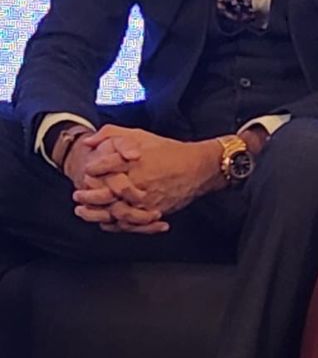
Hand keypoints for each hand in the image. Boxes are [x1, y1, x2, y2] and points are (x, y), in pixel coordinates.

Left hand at [72, 126, 224, 231]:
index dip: (92, 169)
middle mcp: (140, 180)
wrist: (199, 168)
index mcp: (135, 160)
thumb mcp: (140, 135)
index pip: (103, 166)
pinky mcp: (155, 211)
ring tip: (84, 211)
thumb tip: (88, 142)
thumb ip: (112, 134)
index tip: (86, 171)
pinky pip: (131, 222)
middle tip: (77, 195)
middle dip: (88, 195)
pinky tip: (107, 221)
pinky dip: (117, 223)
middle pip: (105, 192)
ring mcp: (148, 198)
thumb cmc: (169, 150)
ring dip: (97, 213)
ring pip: (116, 210)